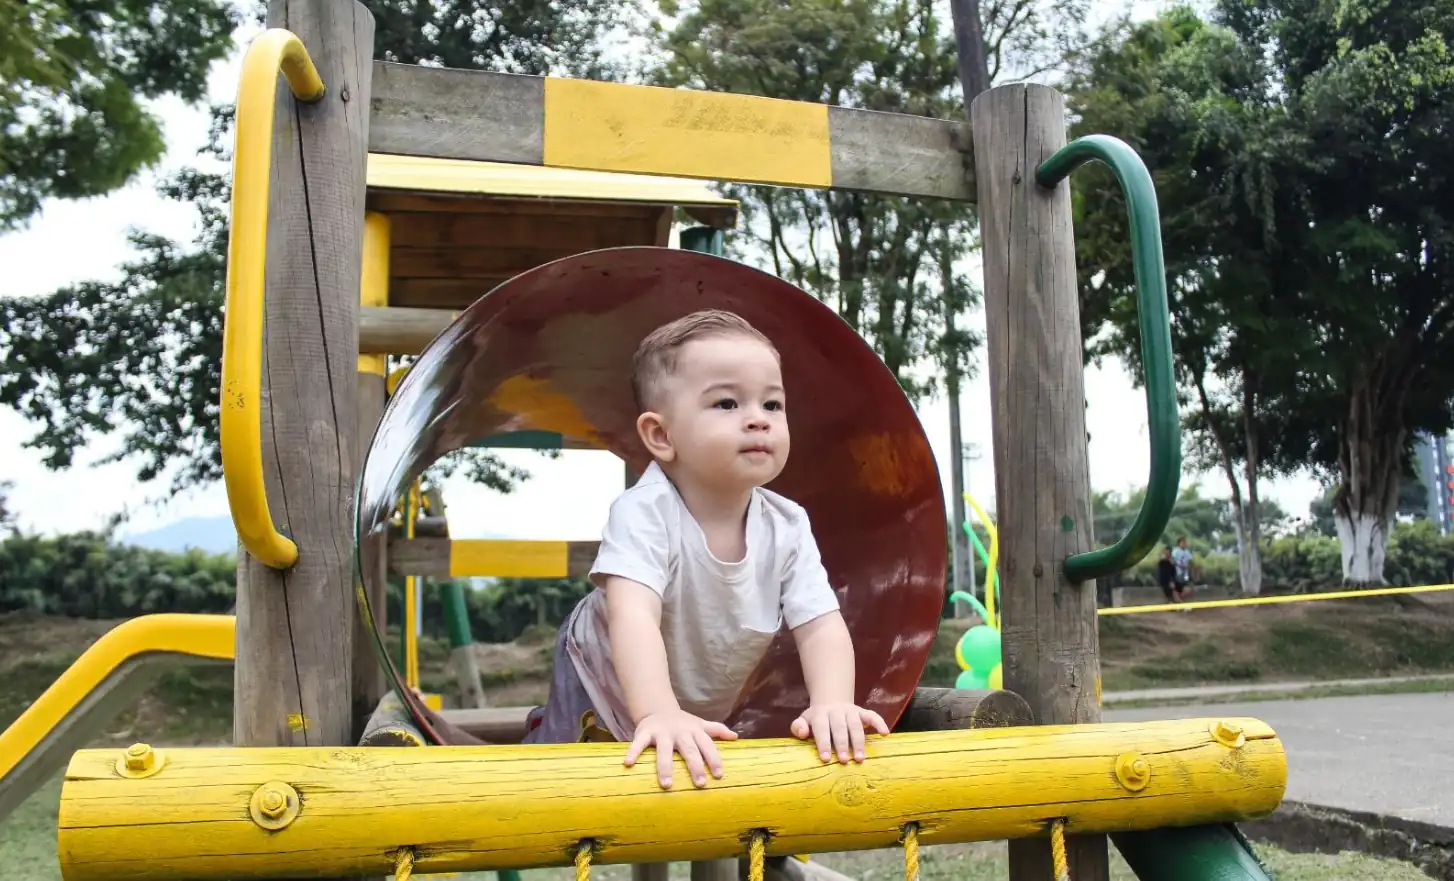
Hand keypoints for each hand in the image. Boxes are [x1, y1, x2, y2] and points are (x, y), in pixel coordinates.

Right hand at [624, 708, 738, 789]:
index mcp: (694, 731)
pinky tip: (628, 764)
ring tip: (667, 784)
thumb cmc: (683, 723)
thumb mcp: (700, 725)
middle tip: (700, 784)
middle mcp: (680, 732)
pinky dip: (633, 752)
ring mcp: (662, 732)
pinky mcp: (645, 733)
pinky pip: (638, 743)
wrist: (658, 708)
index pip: (707, 745)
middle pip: (689, 749)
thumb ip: (716, 730)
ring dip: (665, 766)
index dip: (713, 759)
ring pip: (664, 750)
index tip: (718, 776)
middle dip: (695, 765)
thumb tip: (736, 737)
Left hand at [790, 703, 888, 763]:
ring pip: (856, 725)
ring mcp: (851, 711)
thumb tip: (803, 733)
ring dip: (858, 741)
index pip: (821, 728)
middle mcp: (836, 711)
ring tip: (861, 758)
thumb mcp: (804, 720)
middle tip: (845, 761)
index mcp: (820, 714)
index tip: (826, 759)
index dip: (823, 743)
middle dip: (842, 744)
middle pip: (840, 727)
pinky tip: (885, 733)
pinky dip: (879, 723)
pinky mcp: (862, 712)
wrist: (831, 700)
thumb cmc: (817, 719)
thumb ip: (799, 727)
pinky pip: (872, 716)